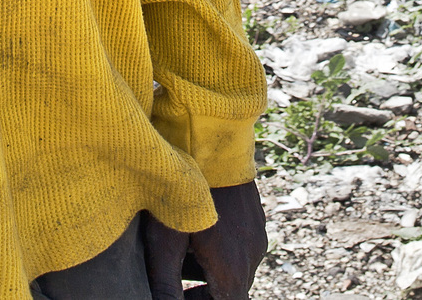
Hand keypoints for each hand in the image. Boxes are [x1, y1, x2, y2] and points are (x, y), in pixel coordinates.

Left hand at [139, 183, 266, 299]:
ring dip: (212, 271)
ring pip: (237, 267)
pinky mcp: (255, 215)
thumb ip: (165, 285)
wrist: (209, 138)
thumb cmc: (181, 192)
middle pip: (232, 291)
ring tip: (180, 256)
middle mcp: (252, 255)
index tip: (183, 297)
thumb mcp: (165, 243)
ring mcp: (257, 233)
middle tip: (176, 284)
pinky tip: (195, 232)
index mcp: (233, 269)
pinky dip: (221, 250)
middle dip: (205, 292)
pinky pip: (241, 244)